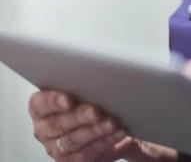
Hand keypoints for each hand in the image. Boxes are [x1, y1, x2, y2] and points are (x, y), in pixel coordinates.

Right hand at [29, 90, 176, 161]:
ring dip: (95, 131)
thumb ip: (85, 84)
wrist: (111, 125)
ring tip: (112, 122)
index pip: (40, 103)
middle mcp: (45, 129)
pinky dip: (104, 142)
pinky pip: (86, 154)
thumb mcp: (88, 89)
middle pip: (57, 124)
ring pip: (72, 141)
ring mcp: (56, 147)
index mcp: (42, 108)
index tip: (69, 99)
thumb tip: (99, 71)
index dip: (53, 101)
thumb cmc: (94, 102)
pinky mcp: (71, 161)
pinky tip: (117, 133)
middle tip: (97, 111)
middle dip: (79, 117)